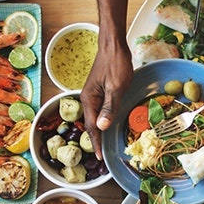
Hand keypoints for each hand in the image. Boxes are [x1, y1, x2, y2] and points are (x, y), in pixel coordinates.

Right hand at [80, 37, 132, 158]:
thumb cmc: (115, 63)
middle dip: (95, 141)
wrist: (113, 46)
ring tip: (104, 146)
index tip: (99, 157)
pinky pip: (99, 111)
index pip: (91, 127)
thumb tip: (101, 127)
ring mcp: (92, 95)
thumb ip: (109, 107)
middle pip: (90, 125)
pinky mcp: (98, 92)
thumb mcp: (116, 87)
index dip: (95, 143)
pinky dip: (102, 121)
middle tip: (102, 156)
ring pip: (94, 118)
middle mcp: (87, 99)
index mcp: (89, 99)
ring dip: (98, 132)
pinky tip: (107, 126)